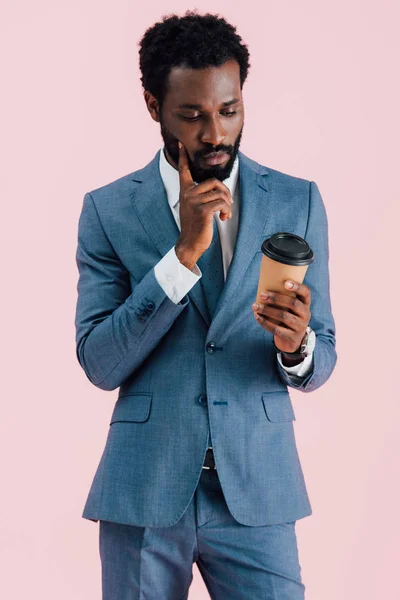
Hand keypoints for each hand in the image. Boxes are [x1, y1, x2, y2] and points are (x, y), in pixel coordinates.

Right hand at [176, 141, 233, 257]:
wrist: (189, 244)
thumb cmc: (195, 227)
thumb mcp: (195, 208)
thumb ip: (202, 196)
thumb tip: (221, 191)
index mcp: (185, 191)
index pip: (183, 171)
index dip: (182, 158)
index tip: (181, 145)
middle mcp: (188, 194)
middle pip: (214, 182)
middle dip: (226, 192)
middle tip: (227, 204)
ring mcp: (194, 201)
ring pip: (221, 194)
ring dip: (228, 205)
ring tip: (224, 214)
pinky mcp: (202, 210)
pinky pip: (222, 203)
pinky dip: (227, 210)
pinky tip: (223, 218)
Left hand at [251, 280, 310, 353]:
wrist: (292, 340)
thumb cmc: (288, 316)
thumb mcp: (290, 307)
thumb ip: (283, 297)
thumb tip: (263, 284)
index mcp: (306, 303)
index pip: (306, 293)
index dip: (297, 287)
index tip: (285, 282)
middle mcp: (306, 314)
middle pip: (293, 303)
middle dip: (276, 298)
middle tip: (262, 295)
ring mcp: (300, 327)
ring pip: (283, 316)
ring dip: (267, 310)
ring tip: (255, 306)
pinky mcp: (292, 337)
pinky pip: (277, 329)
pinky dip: (265, 322)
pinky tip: (257, 316)